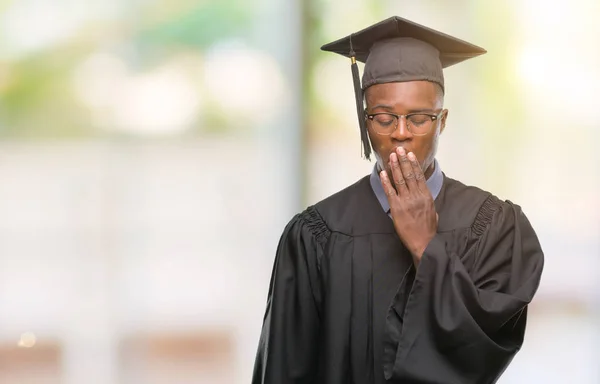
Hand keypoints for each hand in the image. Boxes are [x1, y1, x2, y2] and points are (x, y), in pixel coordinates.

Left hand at [380, 147, 437, 262]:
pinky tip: (382, 173)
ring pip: (400, 180)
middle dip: (403, 161)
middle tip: (398, 150)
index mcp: (426, 195)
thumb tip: (425, 196)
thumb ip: (428, 202)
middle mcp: (417, 195)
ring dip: (395, 167)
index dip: (414, 164)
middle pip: (409, 174)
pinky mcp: (397, 207)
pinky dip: (386, 181)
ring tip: (391, 157)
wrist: (424, 242)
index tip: (410, 154)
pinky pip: (390, 191)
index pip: (419, 175)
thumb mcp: (433, 212)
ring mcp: (406, 200)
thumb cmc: (428, 229)